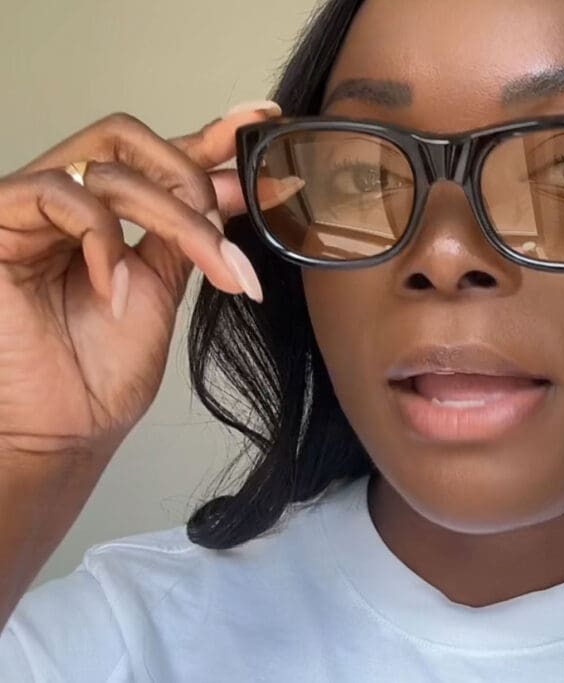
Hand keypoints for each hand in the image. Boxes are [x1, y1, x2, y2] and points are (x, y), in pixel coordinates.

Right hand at [0, 101, 295, 462]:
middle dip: (193, 184)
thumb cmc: (103, 372)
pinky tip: (116, 291)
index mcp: (105, 212)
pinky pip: (60, 195)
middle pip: (132, 142)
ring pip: (111, 168)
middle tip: (225, 242)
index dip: (209, 134)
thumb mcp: (163, 289)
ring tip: (206, 271)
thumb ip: (190, 235)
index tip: (263, 119)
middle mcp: (64, 200)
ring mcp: (27, 209)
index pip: (157, 155)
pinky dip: (104, 240)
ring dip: (174, 219)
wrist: (62, 431)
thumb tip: (237, 185)